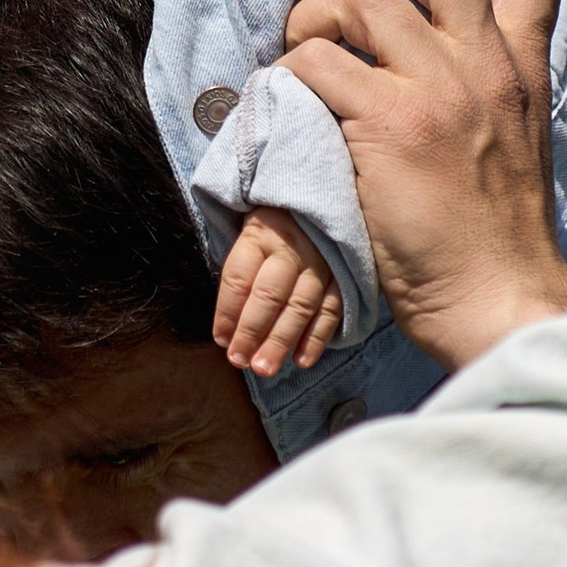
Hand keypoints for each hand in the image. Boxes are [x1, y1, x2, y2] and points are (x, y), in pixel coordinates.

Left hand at [213, 209, 344, 379]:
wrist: (325, 198)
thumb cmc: (275, 227)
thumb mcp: (250, 233)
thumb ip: (241, 275)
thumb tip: (226, 331)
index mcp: (260, 233)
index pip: (239, 277)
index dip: (228, 311)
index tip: (222, 341)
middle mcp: (291, 247)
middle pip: (269, 294)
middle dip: (253, 332)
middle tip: (241, 361)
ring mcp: (321, 262)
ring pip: (300, 306)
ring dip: (282, 341)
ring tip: (265, 368)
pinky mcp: (344, 275)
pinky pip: (331, 310)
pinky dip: (317, 337)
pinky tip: (302, 360)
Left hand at [279, 0, 566, 370]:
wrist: (499, 300)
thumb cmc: (492, 225)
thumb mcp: (515, 127)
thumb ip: (487, 70)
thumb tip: (434, 23)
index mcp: (524, 58)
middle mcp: (488, 61)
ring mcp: (442, 91)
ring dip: (312, 19)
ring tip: (305, 57)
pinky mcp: (390, 128)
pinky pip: (317, 64)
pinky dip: (290, 76)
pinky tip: (294, 107)